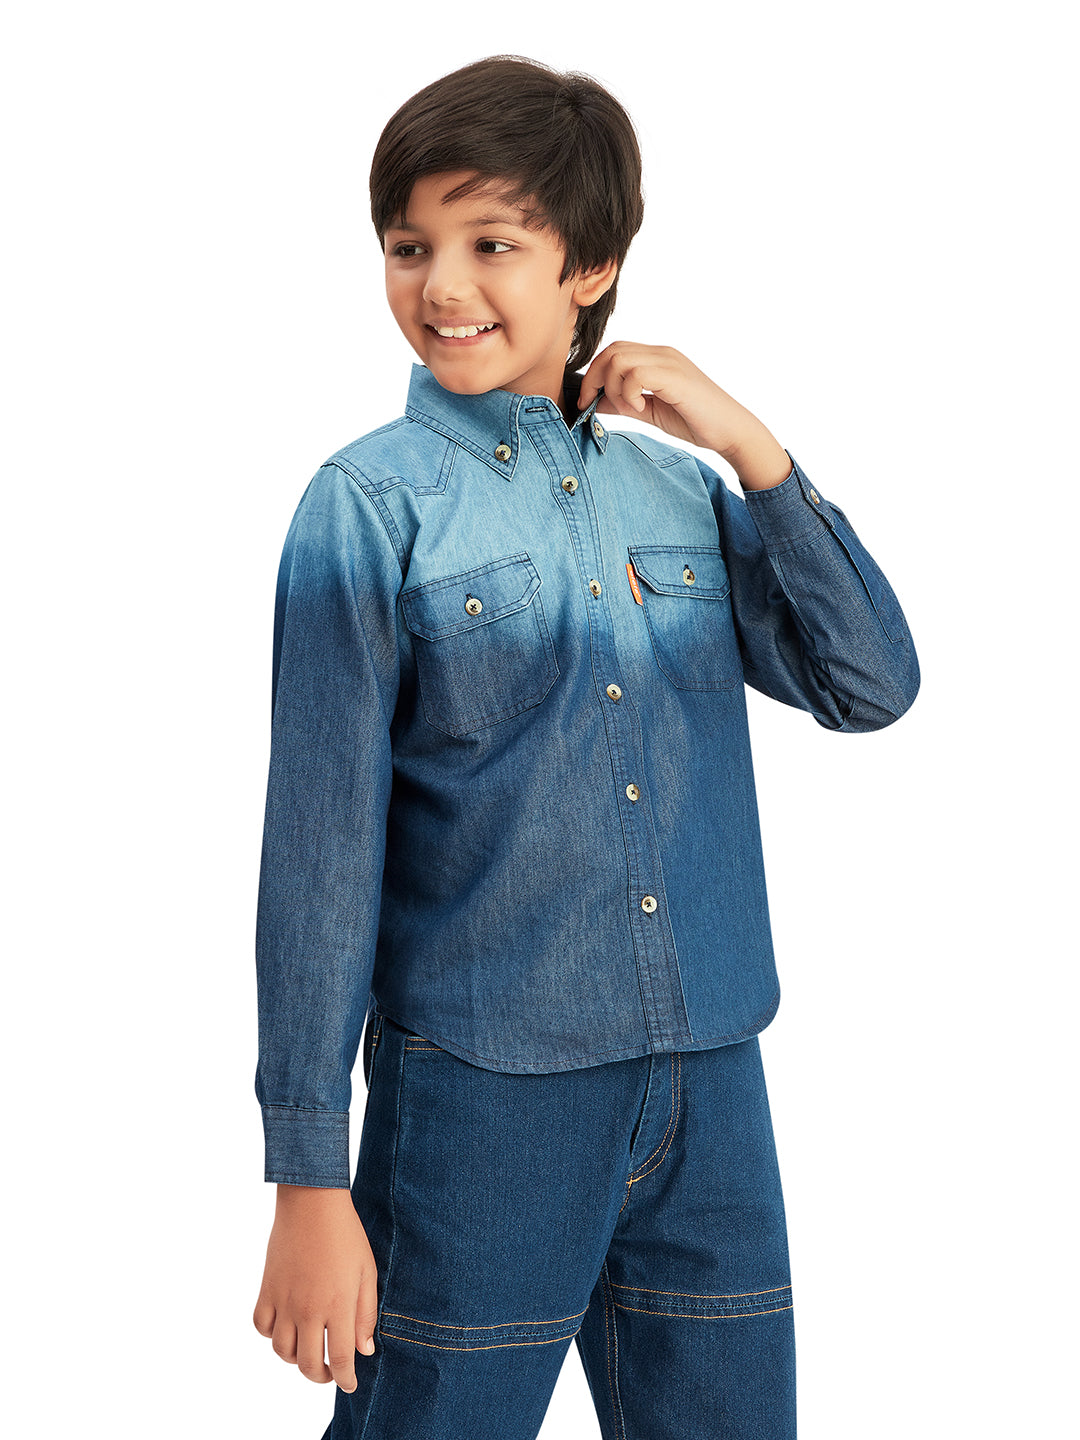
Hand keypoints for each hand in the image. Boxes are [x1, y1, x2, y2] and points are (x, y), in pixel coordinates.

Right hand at [253, 1185, 378, 1392]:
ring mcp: (284, 1301)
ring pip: (282, 1351)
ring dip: (296, 1358)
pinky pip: (262, 1326)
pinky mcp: (267, 1289)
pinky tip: (286, 1327)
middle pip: (307, 1363)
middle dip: (320, 1376)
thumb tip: (365, 1351)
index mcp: (338, 1306)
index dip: (345, 1378)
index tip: (350, 1384)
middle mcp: (308, 1309)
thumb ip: (366, 1314)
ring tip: (309, 1349)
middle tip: (329, 1372)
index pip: (340, 1358)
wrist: (312, 1203)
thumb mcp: (367, 1273)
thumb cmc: (346, 1235)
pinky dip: (272, 1335)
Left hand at [577, 343, 791, 488]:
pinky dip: (629, 394)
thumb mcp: (650, 412)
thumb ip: (623, 404)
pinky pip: (635, 374)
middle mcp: (662, 354)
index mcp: (657, 358)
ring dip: (613, 389)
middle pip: (611, 351)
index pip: (613, 351)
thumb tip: (594, 403)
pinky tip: (642, 409)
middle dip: (594, 380)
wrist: (729, 431)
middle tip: (594, 406)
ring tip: (630, 409)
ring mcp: (669, 362)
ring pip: (619, 359)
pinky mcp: (674, 376)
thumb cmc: (695, 421)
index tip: (586, 402)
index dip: (593, 375)